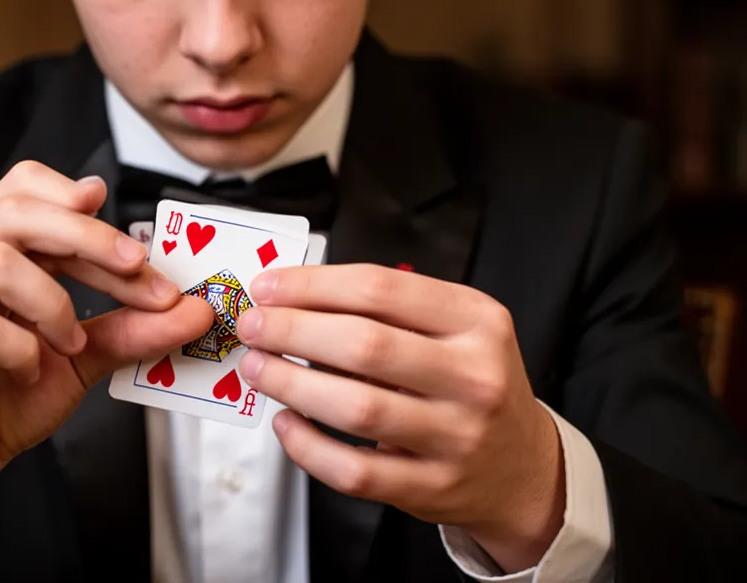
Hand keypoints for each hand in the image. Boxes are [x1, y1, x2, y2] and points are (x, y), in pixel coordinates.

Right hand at [0, 161, 213, 569]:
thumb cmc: (4, 396)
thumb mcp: (82, 356)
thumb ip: (130, 326)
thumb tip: (194, 308)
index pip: (26, 191)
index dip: (81, 206)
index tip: (135, 244)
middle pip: (15, 212)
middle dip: (89, 238)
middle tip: (138, 271)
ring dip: (54, 301)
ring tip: (72, 342)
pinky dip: (22, 348)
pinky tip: (29, 370)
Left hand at [236, 265, 563, 572]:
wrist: (520, 466)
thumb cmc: (471, 382)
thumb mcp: (456, 328)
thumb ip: (389, 308)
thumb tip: (295, 295)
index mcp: (477, 321)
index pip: (381, 289)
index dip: (313, 285)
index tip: (269, 285)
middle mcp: (474, 376)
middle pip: (364, 344)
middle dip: (293, 330)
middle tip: (253, 325)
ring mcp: (457, 437)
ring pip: (357, 408)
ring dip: (291, 384)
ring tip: (257, 367)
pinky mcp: (433, 488)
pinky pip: (355, 471)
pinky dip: (309, 447)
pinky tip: (287, 423)